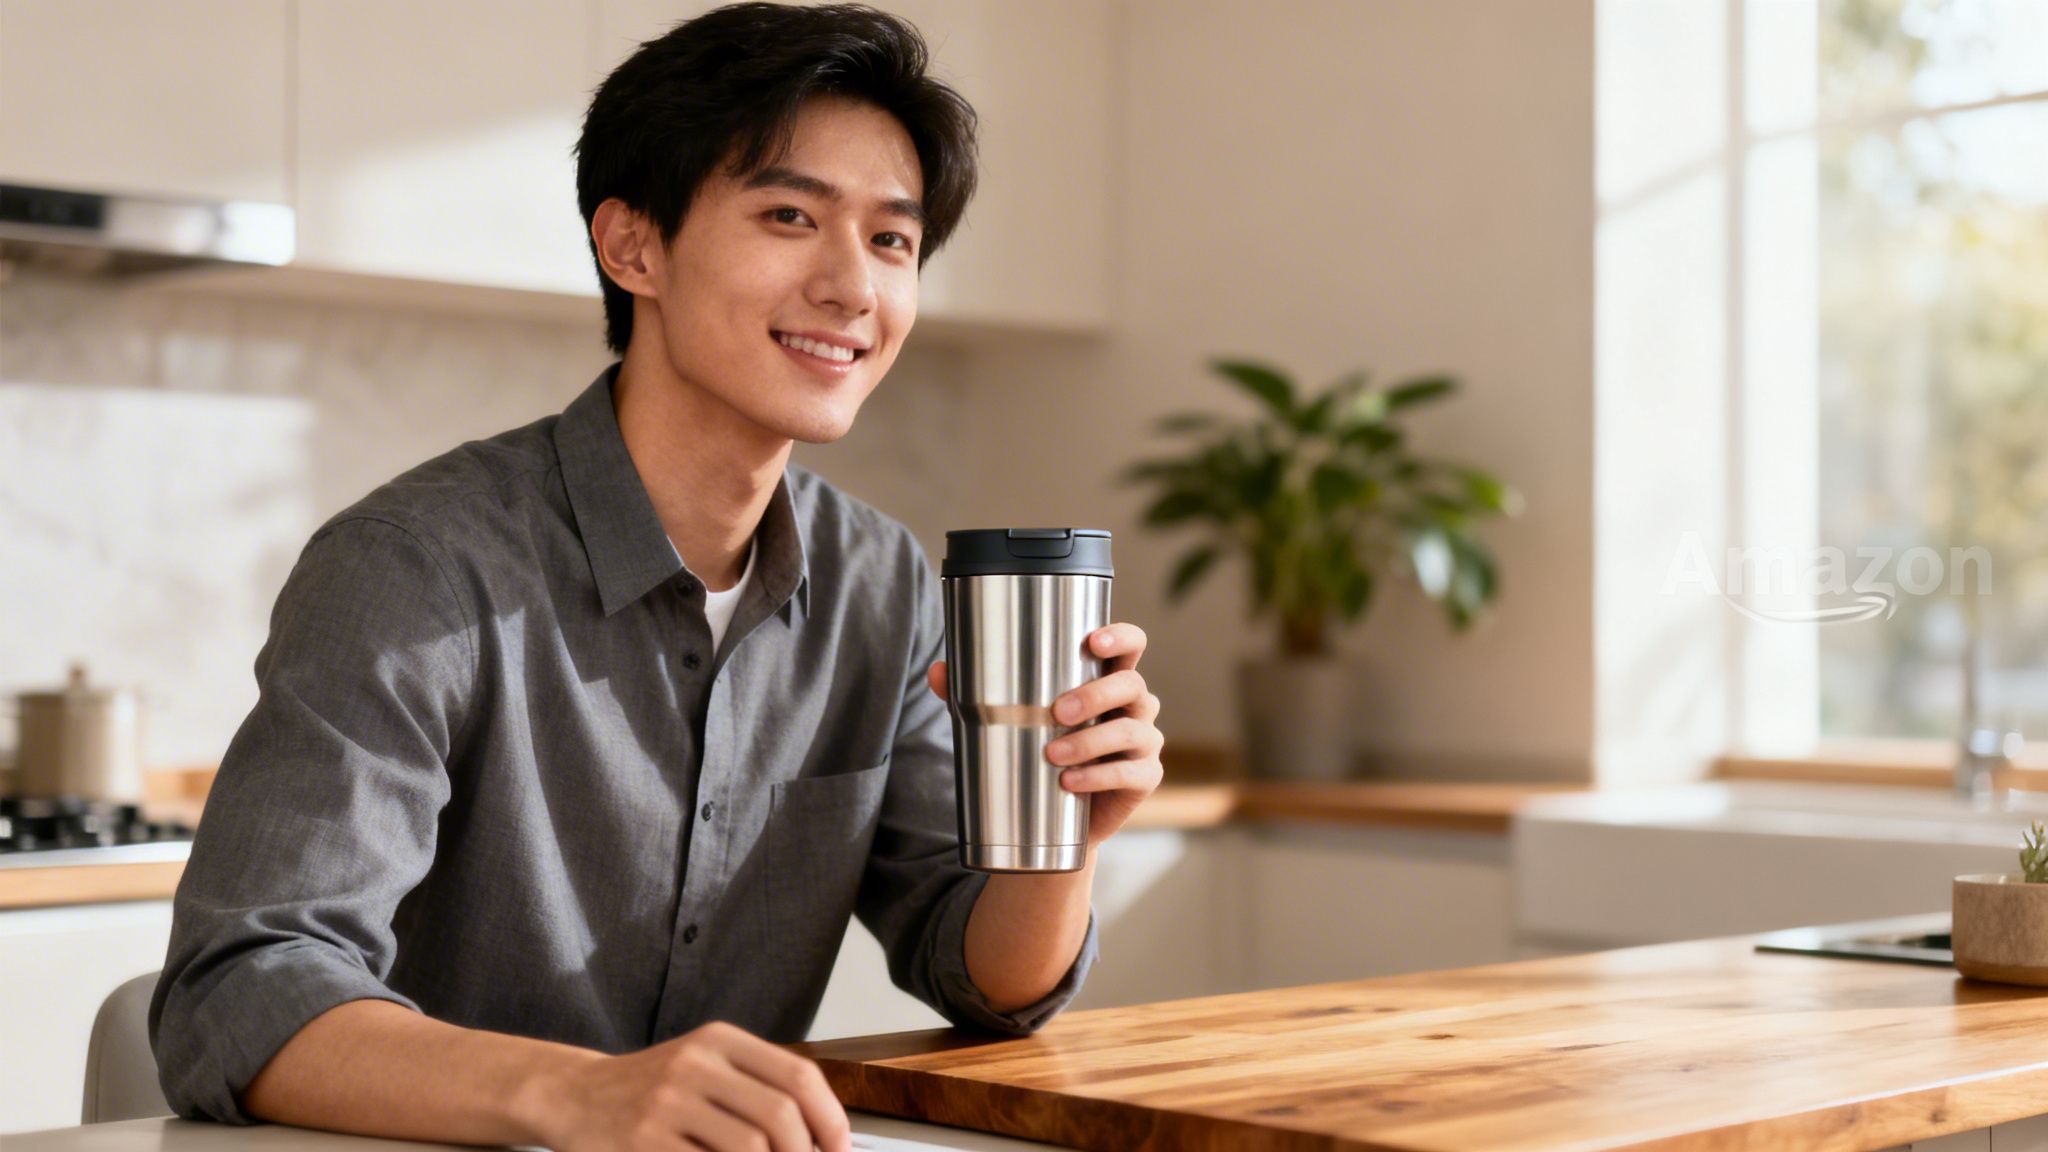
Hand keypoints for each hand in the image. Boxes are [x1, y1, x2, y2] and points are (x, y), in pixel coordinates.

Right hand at [524, 1020, 849, 1151]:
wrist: (572, 1095)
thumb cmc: (650, 1090)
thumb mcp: (703, 1066)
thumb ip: (756, 1089)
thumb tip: (820, 1135)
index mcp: (719, 1040)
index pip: (798, 1075)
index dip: (830, 1118)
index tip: (839, 1149)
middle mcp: (695, 1063)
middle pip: (780, 1116)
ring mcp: (666, 1103)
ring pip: (750, 1148)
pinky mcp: (643, 1140)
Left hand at [928, 622, 1163, 845]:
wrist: (1056, 821)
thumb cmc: (1038, 753)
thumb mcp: (1005, 720)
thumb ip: (972, 693)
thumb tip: (937, 670)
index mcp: (1107, 678)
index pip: (1131, 645)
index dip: (1120, 637)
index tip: (1092, 641)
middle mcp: (1134, 705)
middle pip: (1131, 684)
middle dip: (1095, 693)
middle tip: (1056, 710)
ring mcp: (1144, 741)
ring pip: (1130, 730)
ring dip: (1090, 741)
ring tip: (1053, 753)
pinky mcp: (1144, 777)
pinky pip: (1129, 772)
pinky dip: (1098, 777)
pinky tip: (1071, 782)